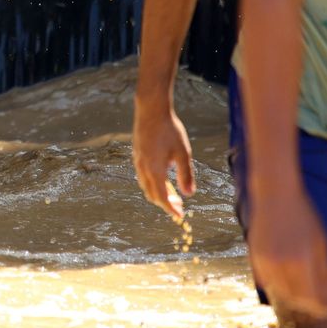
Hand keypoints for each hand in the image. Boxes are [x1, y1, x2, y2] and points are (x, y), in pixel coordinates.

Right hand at [132, 100, 194, 220]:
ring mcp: (138, 161)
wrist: (151, 110)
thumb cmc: (169, 130)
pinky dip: (152, 183)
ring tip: (172, 193)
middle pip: (151, 194)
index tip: (179, 217)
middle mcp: (143, 168)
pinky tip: (162, 177)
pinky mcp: (137, 154)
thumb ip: (186, 174)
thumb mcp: (183, 153)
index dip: (170, 209)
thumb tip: (189, 194)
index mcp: (155, 170)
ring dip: (157, 193)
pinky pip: (142, 175)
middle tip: (179, 206)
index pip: (161, 197)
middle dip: (164, 203)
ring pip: (145, 185)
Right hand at [247, 182, 326, 319]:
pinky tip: (282, 278)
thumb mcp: (321, 242)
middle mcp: (280, 264)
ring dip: (289, 293)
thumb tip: (325, 291)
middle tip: (314, 302)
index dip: (317, 306)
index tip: (324, 309)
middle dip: (304, 302)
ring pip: (276, 289)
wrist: (274, 195)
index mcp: (301, 261)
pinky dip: (274, 283)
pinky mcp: (253, 254)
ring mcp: (264, 260)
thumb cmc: (302, 215)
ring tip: (299, 290)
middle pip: (292, 296)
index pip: (309, 296)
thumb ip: (322, 269)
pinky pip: (264, 278)